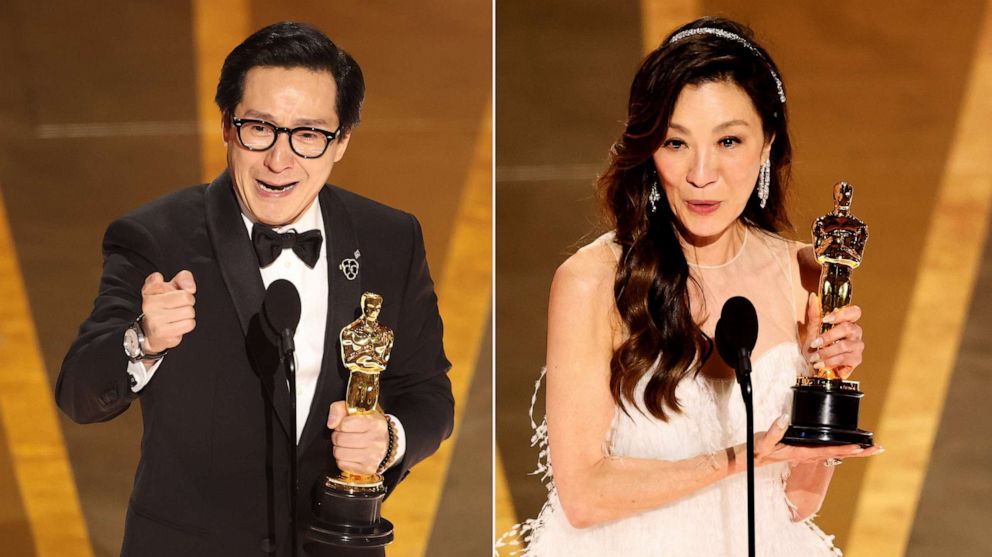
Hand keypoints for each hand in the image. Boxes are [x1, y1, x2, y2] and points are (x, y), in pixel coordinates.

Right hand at [140, 270, 196, 352]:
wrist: (154, 330)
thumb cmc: (167, 303)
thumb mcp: (174, 285)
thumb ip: (184, 278)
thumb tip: (190, 288)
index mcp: (150, 290)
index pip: (169, 279)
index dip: (180, 287)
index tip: (173, 290)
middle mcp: (149, 304)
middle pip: (186, 297)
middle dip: (188, 301)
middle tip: (180, 304)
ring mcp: (153, 319)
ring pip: (189, 312)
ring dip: (188, 314)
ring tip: (178, 315)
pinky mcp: (161, 332)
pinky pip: (189, 324)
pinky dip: (188, 324)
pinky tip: (177, 323)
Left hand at [326, 401, 388, 474]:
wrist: (387, 443)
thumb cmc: (370, 426)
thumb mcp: (358, 411)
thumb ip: (340, 409)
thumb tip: (331, 423)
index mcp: (375, 423)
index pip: (345, 424)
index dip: (341, 424)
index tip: (345, 425)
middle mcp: (376, 440)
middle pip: (340, 439)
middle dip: (338, 436)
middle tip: (344, 435)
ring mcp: (373, 456)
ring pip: (339, 453)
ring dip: (339, 448)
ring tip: (347, 444)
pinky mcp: (367, 469)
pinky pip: (342, 464)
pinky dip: (342, 459)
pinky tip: (350, 454)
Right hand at [747, 414, 882, 468]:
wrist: (753, 458)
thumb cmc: (759, 450)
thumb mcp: (764, 441)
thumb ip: (774, 431)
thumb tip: (785, 417)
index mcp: (802, 452)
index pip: (828, 450)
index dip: (845, 449)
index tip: (860, 447)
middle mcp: (809, 454)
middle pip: (839, 454)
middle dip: (859, 452)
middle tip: (878, 449)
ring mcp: (809, 452)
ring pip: (836, 452)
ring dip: (854, 450)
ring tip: (871, 447)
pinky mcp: (807, 449)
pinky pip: (829, 449)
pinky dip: (842, 447)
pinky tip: (849, 444)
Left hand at [803, 293, 863, 378]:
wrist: (812, 367)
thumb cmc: (814, 348)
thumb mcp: (811, 331)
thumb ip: (814, 315)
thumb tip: (813, 296)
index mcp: (846, 322)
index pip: (854, 312)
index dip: (842, 314)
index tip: (826, 319)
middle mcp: (855, 333)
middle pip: (848, 328)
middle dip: (828, 336)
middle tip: (814, 343)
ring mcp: (857, 346)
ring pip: (845, 345)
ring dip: (826, 352)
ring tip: (814, 357)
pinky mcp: (856, 360)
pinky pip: (845, 359)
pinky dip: (830, 362)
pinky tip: (821, 364)